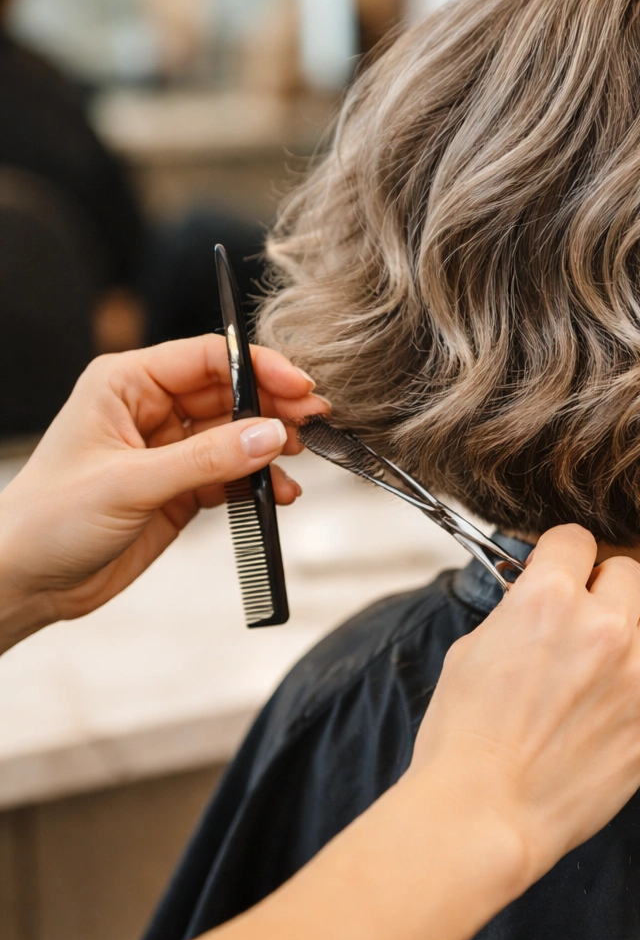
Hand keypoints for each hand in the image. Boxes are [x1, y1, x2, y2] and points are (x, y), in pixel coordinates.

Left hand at [0, 335, 329, 650]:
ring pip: (235, 436)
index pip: (205, 358)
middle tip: (312, 423)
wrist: (24, 581)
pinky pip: (230, 477)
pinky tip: (277, 495)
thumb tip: (268, 434)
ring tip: (296, 462)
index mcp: (125, 383)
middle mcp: (148, 410)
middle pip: (228, 394)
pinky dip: (257, 484)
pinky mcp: (179, 491)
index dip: (257, 367)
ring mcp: (167, 451)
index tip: (298, 385)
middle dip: (272, 408)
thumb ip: (204, 460)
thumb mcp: (128, 483)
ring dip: (268, 448)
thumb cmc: (47, 519)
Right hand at [194, 523, 639, 939]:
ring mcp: (639, 673)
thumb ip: (515, 615)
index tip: (561, 574)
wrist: (481, 813)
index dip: (564, 557)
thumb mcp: (470, 651)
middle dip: (605, 590)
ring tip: (635, 639)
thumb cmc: (463, 743)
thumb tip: (534, 602)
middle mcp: (600, 626)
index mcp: (545, 600)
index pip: (575, 540)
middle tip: (587, 621)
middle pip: (628, 572)